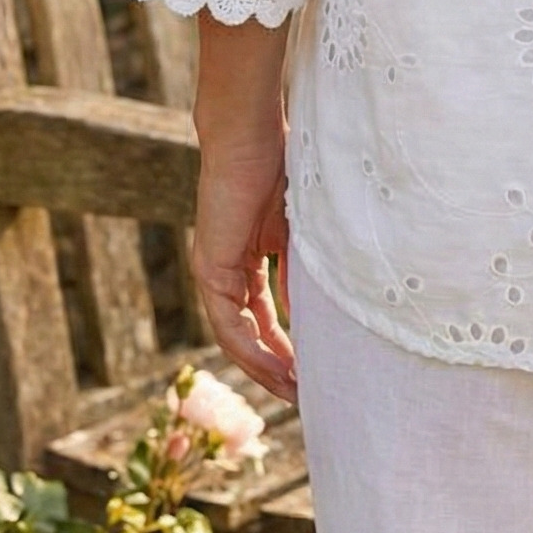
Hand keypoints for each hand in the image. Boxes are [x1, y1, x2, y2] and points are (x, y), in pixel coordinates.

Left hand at [191, 133, 297, 407]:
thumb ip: (305, 269)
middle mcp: (227, 273)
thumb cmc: (282, 166)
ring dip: (267, 369)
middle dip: (279, 368)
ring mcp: (214, 274)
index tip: (316, 370)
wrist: (249, 136)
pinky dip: (254, 351)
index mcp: (248, 260)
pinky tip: (280, 369)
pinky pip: (230, 325)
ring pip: (238, 338)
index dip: (289, 346)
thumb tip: (323, 312)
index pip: (266, 317)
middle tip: (308, 396)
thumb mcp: (303, 229)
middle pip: (251, 336)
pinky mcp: (209, 271)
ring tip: (297, 393)